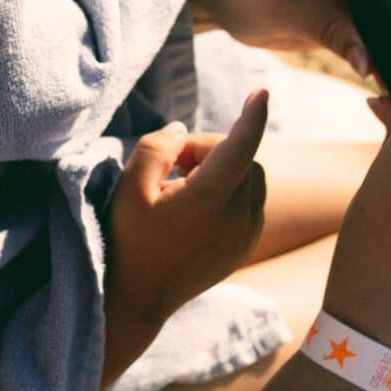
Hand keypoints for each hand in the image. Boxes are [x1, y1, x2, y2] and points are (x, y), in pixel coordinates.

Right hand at [103, 91, 269, 384]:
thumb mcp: (130, 187)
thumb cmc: (128, 239)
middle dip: (210, 150)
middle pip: (241, 157)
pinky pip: (251, 202)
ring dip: (224, 169)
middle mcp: (238, 217)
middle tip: (172, 166)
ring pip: (251, 178)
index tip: (261, 92)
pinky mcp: (247, 246)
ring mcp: (247, 235)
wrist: (138, 298)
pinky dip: (231, 192)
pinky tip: (196, 209)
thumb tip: (181, 132)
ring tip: (183, 187)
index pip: (240, 145)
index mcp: (209, 199)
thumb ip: (157, 148)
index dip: (252, 115)